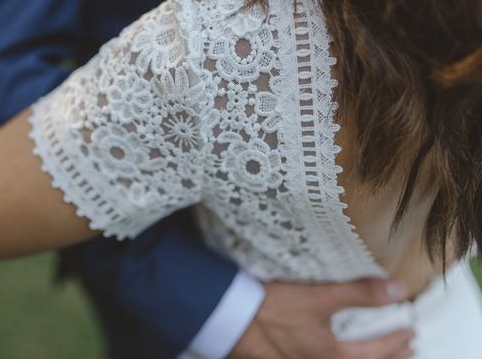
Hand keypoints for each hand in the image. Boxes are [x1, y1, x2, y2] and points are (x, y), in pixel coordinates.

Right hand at [229, 278, 414, 358]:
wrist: (230, 318)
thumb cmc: (273, 310)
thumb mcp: (318, 298)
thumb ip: (359, 294)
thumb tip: (397, 289)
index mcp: (330, 357)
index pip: (374, 354)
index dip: (394, 343)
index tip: (410, 333)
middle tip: (404, 351)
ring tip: (368, 353)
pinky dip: (332, 356)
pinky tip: (324, 349)